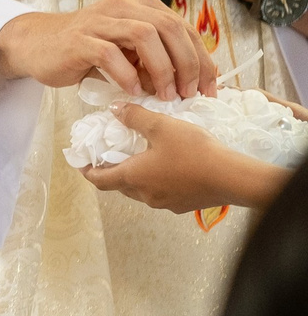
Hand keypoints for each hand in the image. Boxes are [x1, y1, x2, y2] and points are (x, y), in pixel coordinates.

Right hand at [0, 0, 216, 97]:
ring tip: (163, 95)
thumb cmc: (89, 50)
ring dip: (161, 69)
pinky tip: (131, 90)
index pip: (184, 28)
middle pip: (169, 27)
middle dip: (187, 64)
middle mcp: (121, 5)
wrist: (38, 45)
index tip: (208, 89)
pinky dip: (127, 75)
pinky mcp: (78, 39)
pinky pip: (110, 54)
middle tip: (187, 94)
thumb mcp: (130, 49)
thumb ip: (158, 57)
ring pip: (145, 35)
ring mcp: (98, 20)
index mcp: (139, 3)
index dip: (202, 60)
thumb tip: (194, 83)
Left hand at [82, 103, 288, 210]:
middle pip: (120, 186)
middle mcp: (146, 195)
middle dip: (113, 171)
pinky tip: (169, 165)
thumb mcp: (160, 126)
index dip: (88, 171)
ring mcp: (167, 203)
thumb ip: (134, 116)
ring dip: (137, 176)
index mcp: (133, 178)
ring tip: (142, 156)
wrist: (234, 178)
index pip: (100, 180)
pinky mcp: (185, 205)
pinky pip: (163, 193)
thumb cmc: (194, 151)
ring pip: (142, 190)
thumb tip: (114, 109)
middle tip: (113, 153)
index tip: (82, 163)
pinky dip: (158, 180)